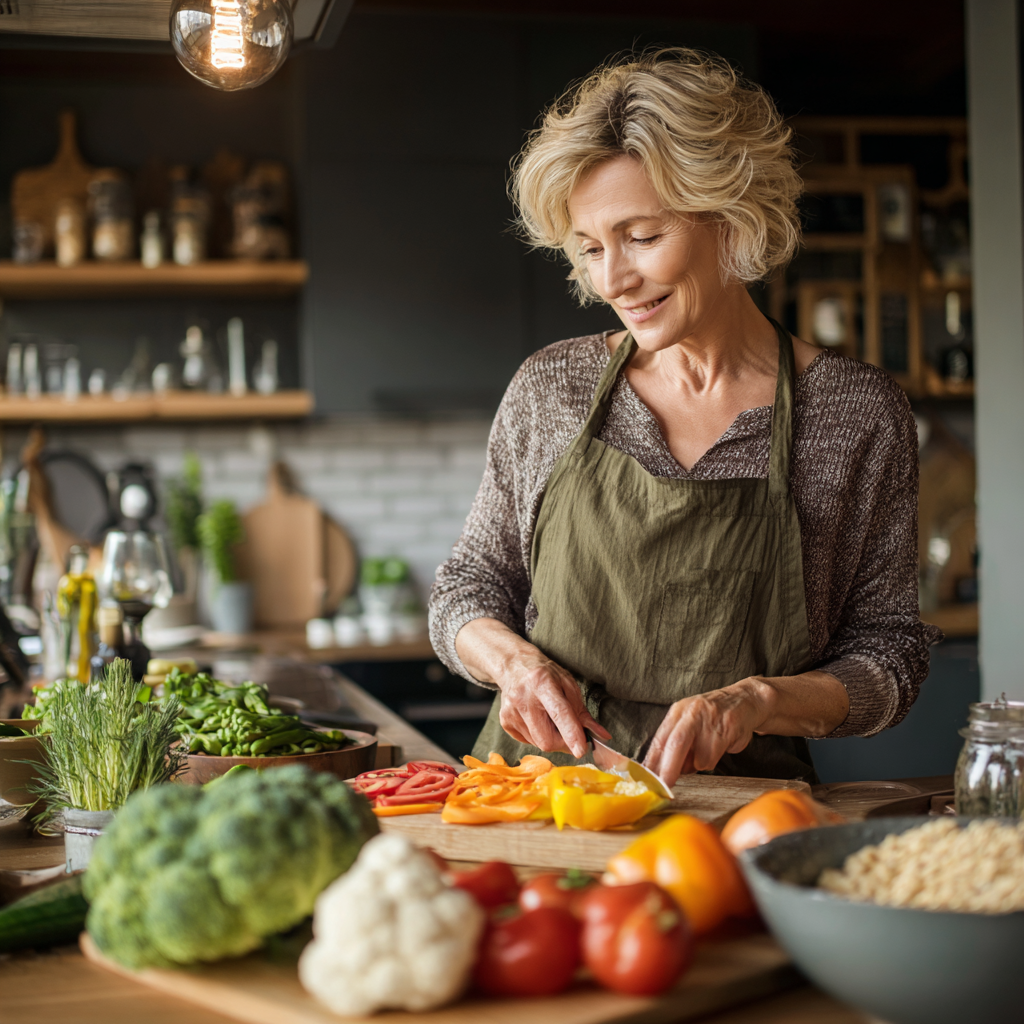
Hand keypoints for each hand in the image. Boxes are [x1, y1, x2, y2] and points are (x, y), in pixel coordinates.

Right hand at [454, 618, 610, 757]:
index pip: (559, 713)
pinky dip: (538, 736)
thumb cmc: (545, 674)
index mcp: (542, 683)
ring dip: (552, 738)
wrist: (514, 666)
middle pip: (547, 739)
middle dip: (565, 743)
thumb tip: (602, 735)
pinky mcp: (505, 722)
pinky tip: (537, 719)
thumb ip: (583, 713)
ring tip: (549, 718)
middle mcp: (523, 698)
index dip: (571, 733)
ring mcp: (510, 712)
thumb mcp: (568, 685)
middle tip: (571, 734)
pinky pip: (529, 742)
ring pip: (539, 744)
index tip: (581, 749)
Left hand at [643, 680, 766, 783]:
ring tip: (708, 750)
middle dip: (669, 769)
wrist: (743, 701)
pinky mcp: (727, 729)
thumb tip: (659, 771)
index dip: (652, 762)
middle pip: (676, 744)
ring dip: (700, 764)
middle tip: (665, 786)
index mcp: (677, 712)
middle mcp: (691, 714)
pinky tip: (720, 746)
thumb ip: (674, 743)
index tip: (648, 781)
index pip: (659, 740)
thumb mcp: (687, 723)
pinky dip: (713, 760)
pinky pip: (715, 757)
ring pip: (699, 759)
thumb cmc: (710, 717)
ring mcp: (710, 721)